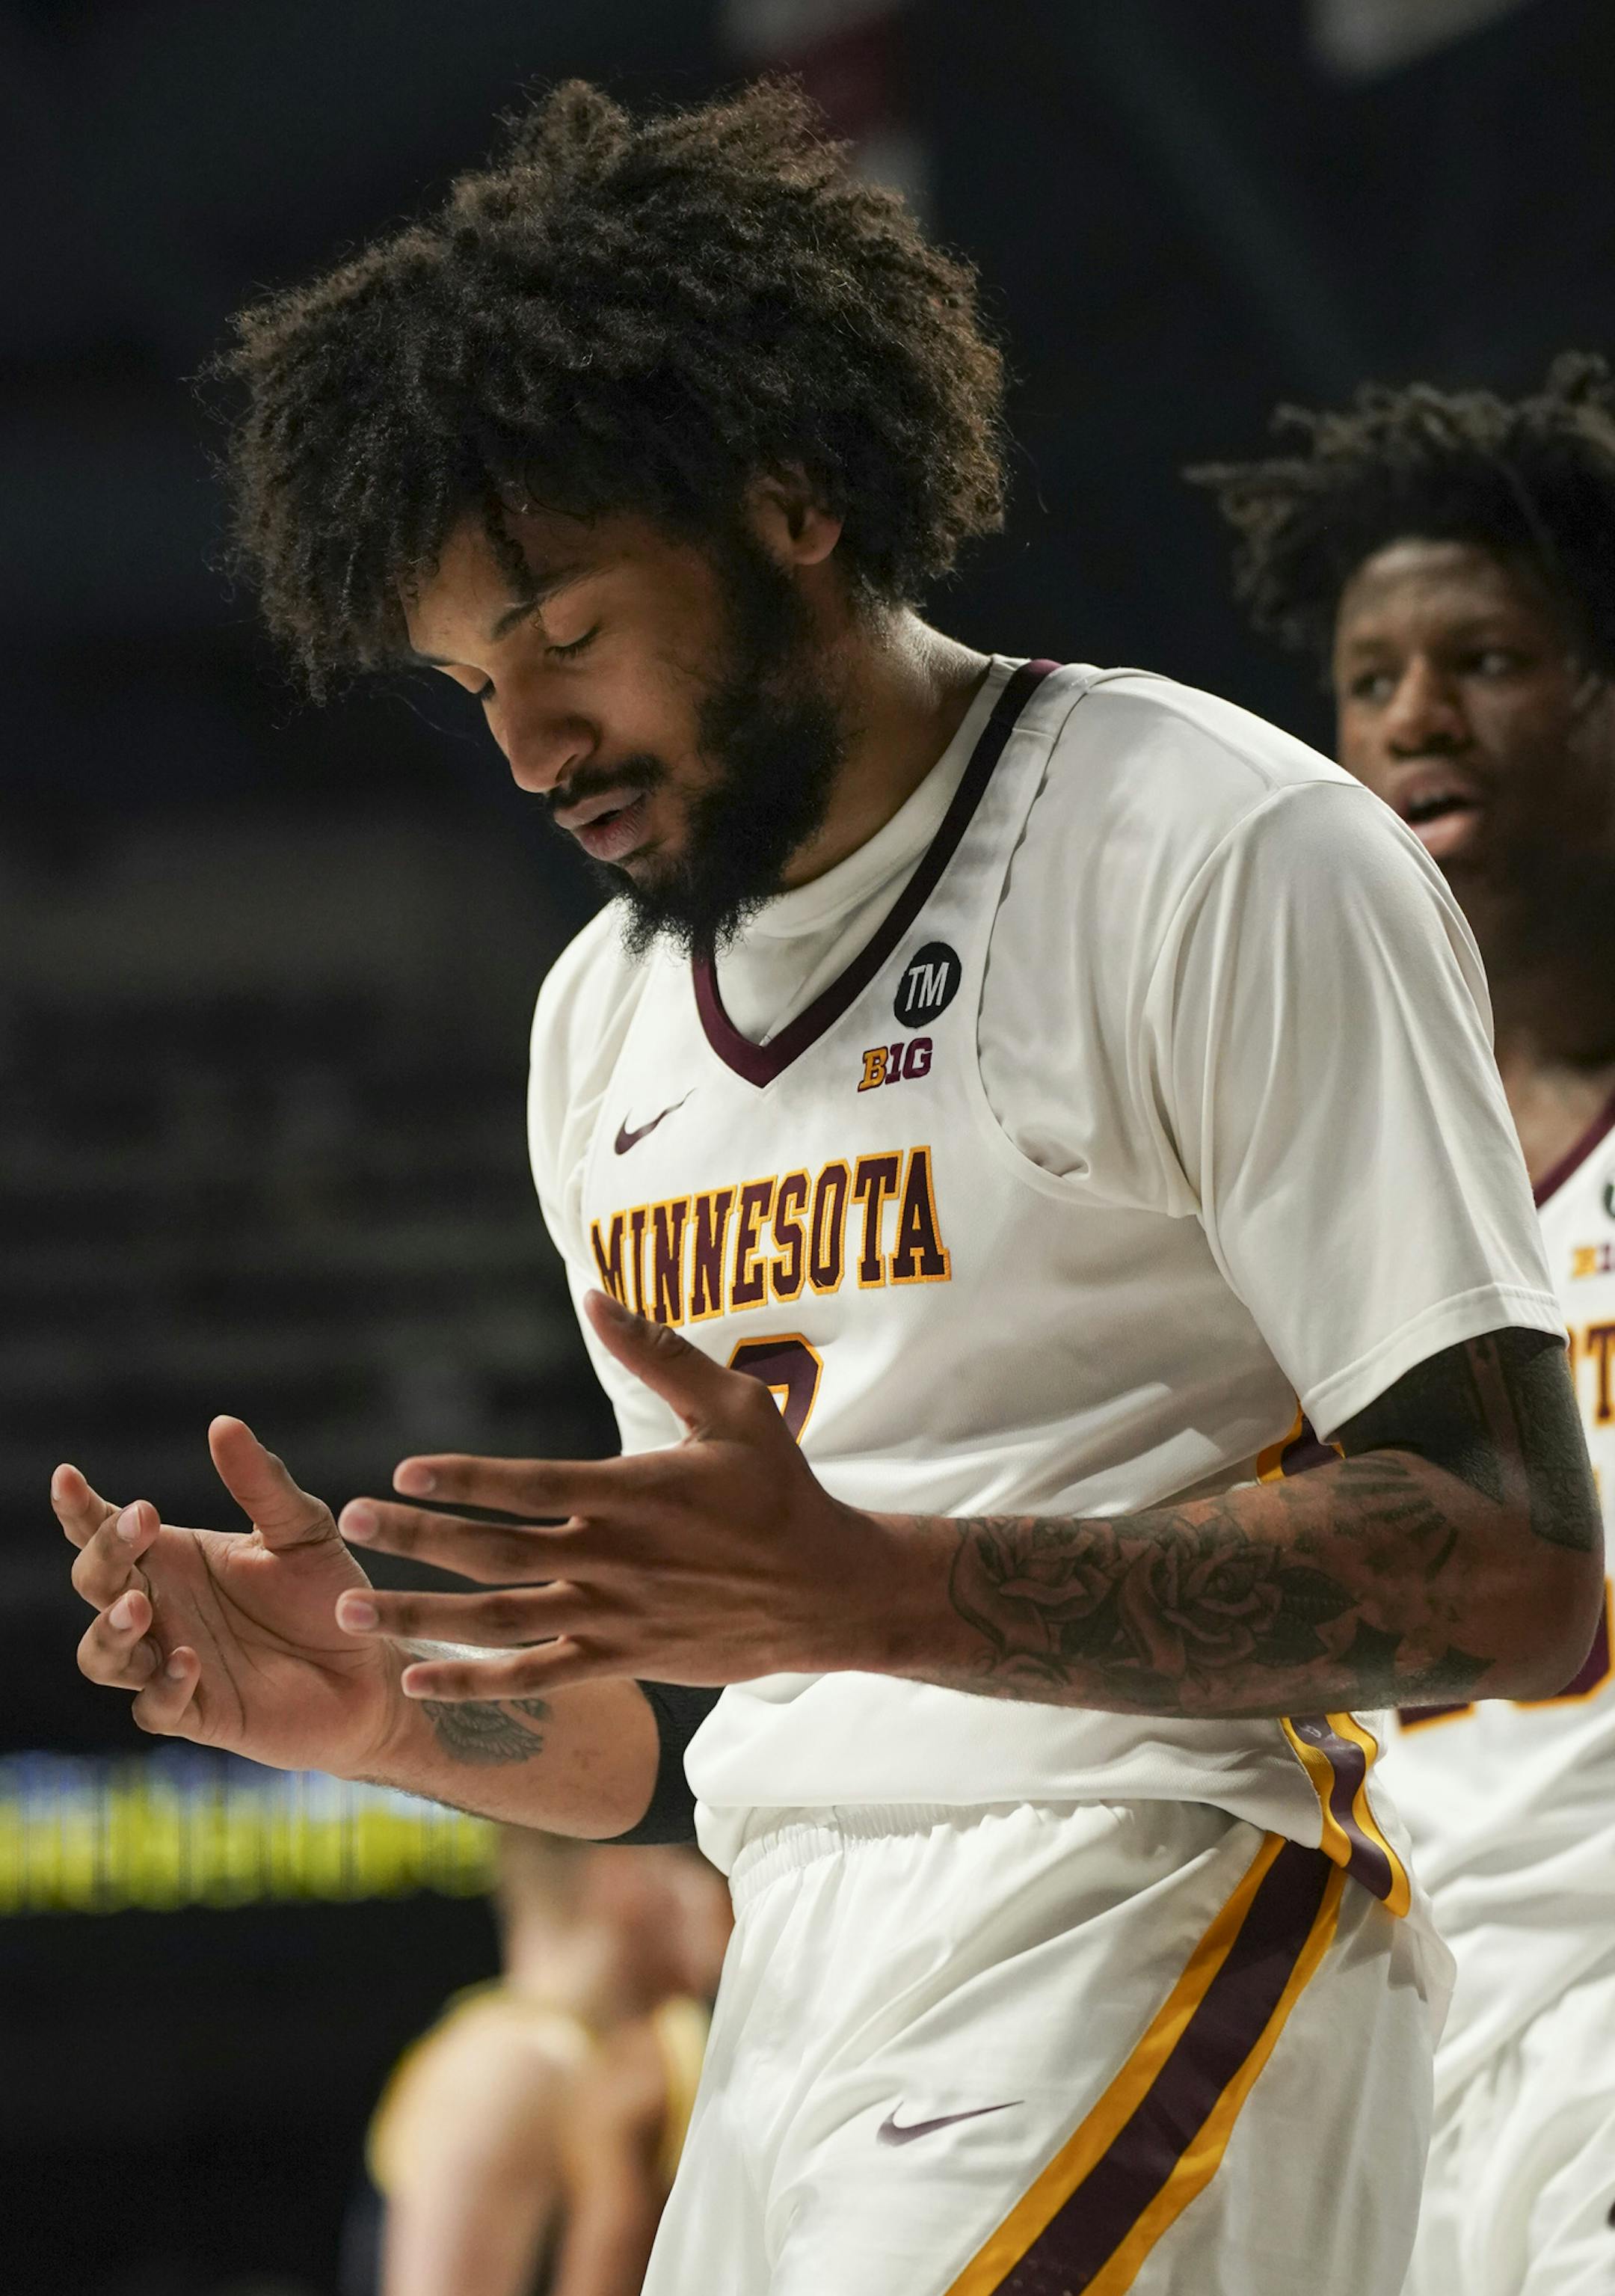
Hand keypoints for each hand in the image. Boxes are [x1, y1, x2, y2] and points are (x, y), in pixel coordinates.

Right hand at [56, 1416, 400, 1773]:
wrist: (369, 1663)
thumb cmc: (325, 1592)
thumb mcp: (302, 1529)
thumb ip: (262, 1483)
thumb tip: (223, 1422)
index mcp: (173, 1559)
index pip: (104, 1531)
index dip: (78, 1507)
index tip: (68, 1476)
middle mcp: (161, 1609)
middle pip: (95, 1583)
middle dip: (105, 1553)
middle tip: (143, 1524)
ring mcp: (171, 1662)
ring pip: (102, 1656)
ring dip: (110, 1630)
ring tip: (139, 1606)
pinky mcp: (198, 1713)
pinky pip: (155, 1708)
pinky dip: (163, 1687)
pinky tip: (189, 1660)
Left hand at [335, 1291, 910, 1700]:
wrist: (828, 1592)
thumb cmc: (780, 1491)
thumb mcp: (734, 1410)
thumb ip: (660, 1355)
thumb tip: (596, 1294)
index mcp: (633, 1494)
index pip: (531, 1485)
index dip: (465, 1479)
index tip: (404, 1468)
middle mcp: (612, 1559)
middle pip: (496, 1550)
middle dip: (418, 1537)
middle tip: (353, 1520)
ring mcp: (614, 1616)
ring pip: (500, 1620)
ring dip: (423, 1614)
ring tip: (354, 1608)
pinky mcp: (624, 1659)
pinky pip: (536, 1676)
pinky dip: (476, 1681)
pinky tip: (419, 1678)